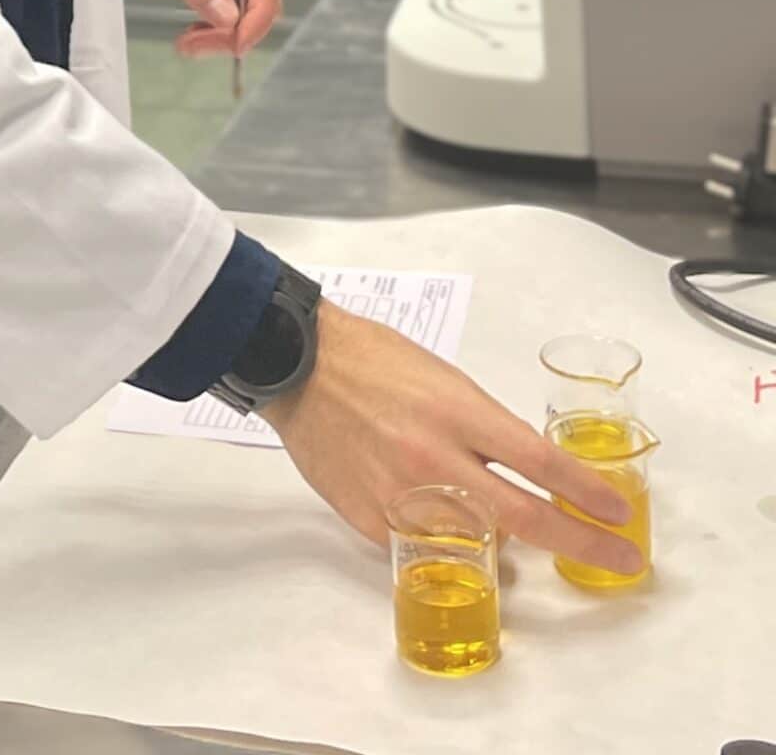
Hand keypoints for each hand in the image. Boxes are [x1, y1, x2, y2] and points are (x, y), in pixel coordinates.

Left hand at [110, 0, 285, 56]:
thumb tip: (229, 17)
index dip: (259, 15)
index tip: (239, 42)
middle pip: (260, 0)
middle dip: (237, 30)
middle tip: (201, 46)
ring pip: (244, 12)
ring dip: (223, 35)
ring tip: (189, 44)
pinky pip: (225, 13)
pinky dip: (213, 30)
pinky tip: (193, 35)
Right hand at [262, 302, 644, 573]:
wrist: (301, 367)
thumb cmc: (375, 360)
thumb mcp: (445, 380)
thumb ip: (482, 430)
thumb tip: (517, 472)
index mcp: (458, 412)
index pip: (540, 462)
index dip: (588, 493)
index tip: (618, 514)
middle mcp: (434, 459)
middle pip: (522, 516)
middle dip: (579, 540)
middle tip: (618, 558)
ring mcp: (399, 494)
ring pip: (474, 543)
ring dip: (504, 543)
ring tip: (510, 531)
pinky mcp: (367, 517)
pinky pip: (421, 545)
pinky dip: (443, 539)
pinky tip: (442, 520)